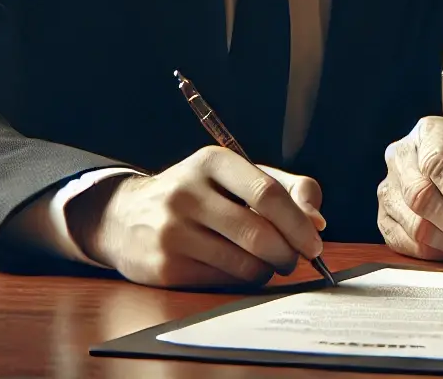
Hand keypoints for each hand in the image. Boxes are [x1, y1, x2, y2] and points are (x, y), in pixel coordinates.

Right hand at [70, 146, 325, 288]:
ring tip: (268, 263)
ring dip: (267, 270)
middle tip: (295, 258)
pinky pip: (223, 281)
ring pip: (243, 263)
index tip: (315, 241)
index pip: (266, 193)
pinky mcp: (165, 267)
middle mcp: (187, 193)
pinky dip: (242, 280)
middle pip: (258, 233)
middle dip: (287, 252)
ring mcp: (172, 231)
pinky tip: (238, 269)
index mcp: (212, 161)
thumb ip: (286, 188)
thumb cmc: (198, 195)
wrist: (125, 216)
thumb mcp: (236, 176)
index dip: (298, 222)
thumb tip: (317, 221)